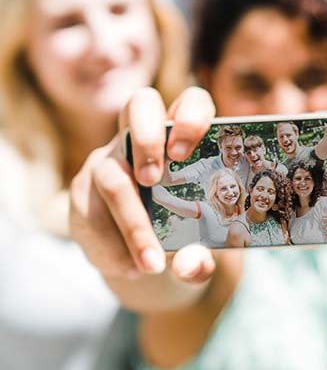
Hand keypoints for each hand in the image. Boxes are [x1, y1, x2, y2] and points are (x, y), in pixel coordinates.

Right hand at [70, 86, 217, 307]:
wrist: (144, 260)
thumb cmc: (183, 237)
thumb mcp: (199, 250)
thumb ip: (200, 258)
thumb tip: (188, 265)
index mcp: (185, 137)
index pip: (191, 102)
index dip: (189, 116)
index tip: (184, 152)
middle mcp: (144, 136)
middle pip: (139, 104)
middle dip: (146, 138)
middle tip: (153, 180)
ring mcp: (110, 159)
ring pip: (111, 173)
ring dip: (132, 222)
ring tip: (151, 262)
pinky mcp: (83, 189)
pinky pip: (90, 211)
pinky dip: (111, 245)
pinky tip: (128, 267)